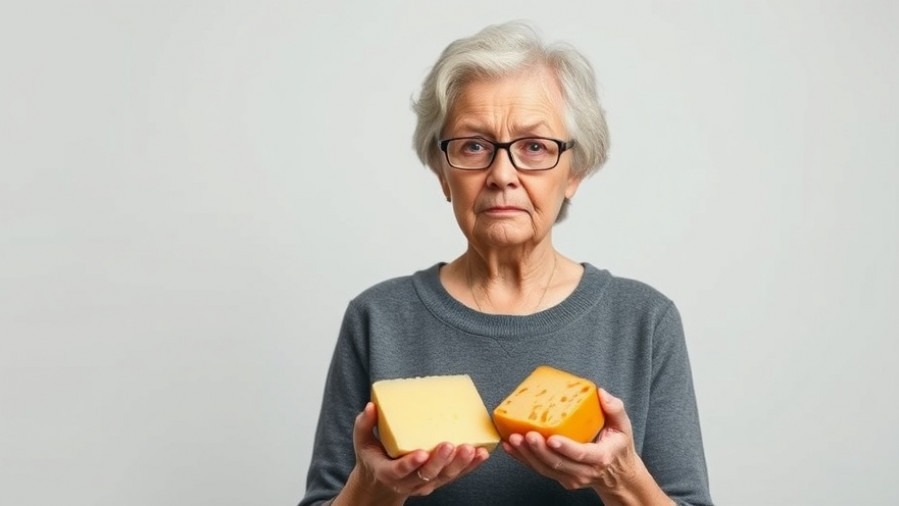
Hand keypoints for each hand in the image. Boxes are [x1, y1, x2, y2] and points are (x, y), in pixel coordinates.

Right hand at [345, 402, 490, 502]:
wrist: (380, 484)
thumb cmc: (373, 457)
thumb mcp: (362, 442)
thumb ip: (364, 425)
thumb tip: (371, 406)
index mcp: (388, 473)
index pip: (400, 471)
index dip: (410, 464)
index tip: (421, 453)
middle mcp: (408, 482)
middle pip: (427, 474)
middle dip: (441, 461)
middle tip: (451, 444)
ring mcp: (425, 483)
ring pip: (445, 476)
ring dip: (460, 464)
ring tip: (473, 449)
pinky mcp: (438, 480)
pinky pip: (456, 475)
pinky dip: (470, 466)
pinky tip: (482, 454)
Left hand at [501, 389, 642, 493]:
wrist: (618, 474)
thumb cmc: (618, 447)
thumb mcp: (624, 427)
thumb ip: (615, 409)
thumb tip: (601, 393)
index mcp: (600, 457)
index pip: (581, 454)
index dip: (566, 447)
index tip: (551, 438)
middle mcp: (584, 471)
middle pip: (558, 463)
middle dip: (539, 450)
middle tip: (525, 434)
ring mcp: (571, 478)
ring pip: (545, 468)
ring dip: (526, 454)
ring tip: (513, 439)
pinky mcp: (560, 478)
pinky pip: (538, 469)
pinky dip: (523, 459)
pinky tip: (510, 447)